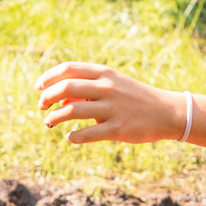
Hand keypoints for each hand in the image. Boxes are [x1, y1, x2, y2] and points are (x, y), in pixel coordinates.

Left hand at [37, 61, 187, 145]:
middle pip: (65, 87)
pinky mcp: (118, 129)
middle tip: (42, 107)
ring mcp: (112, 108)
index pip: (68, 68)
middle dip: (47, 98)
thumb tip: (59, 99)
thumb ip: (88, 88)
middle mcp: (107, 87)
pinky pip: (87, 134)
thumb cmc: (134, 98)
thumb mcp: (113, 85)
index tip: (38, 87)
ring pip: (72, 110)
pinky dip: (73, 136)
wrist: (167, 112)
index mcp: (105, 73)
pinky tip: (70, 137)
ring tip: (50, 122)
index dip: (48, 77)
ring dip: (55, 117)